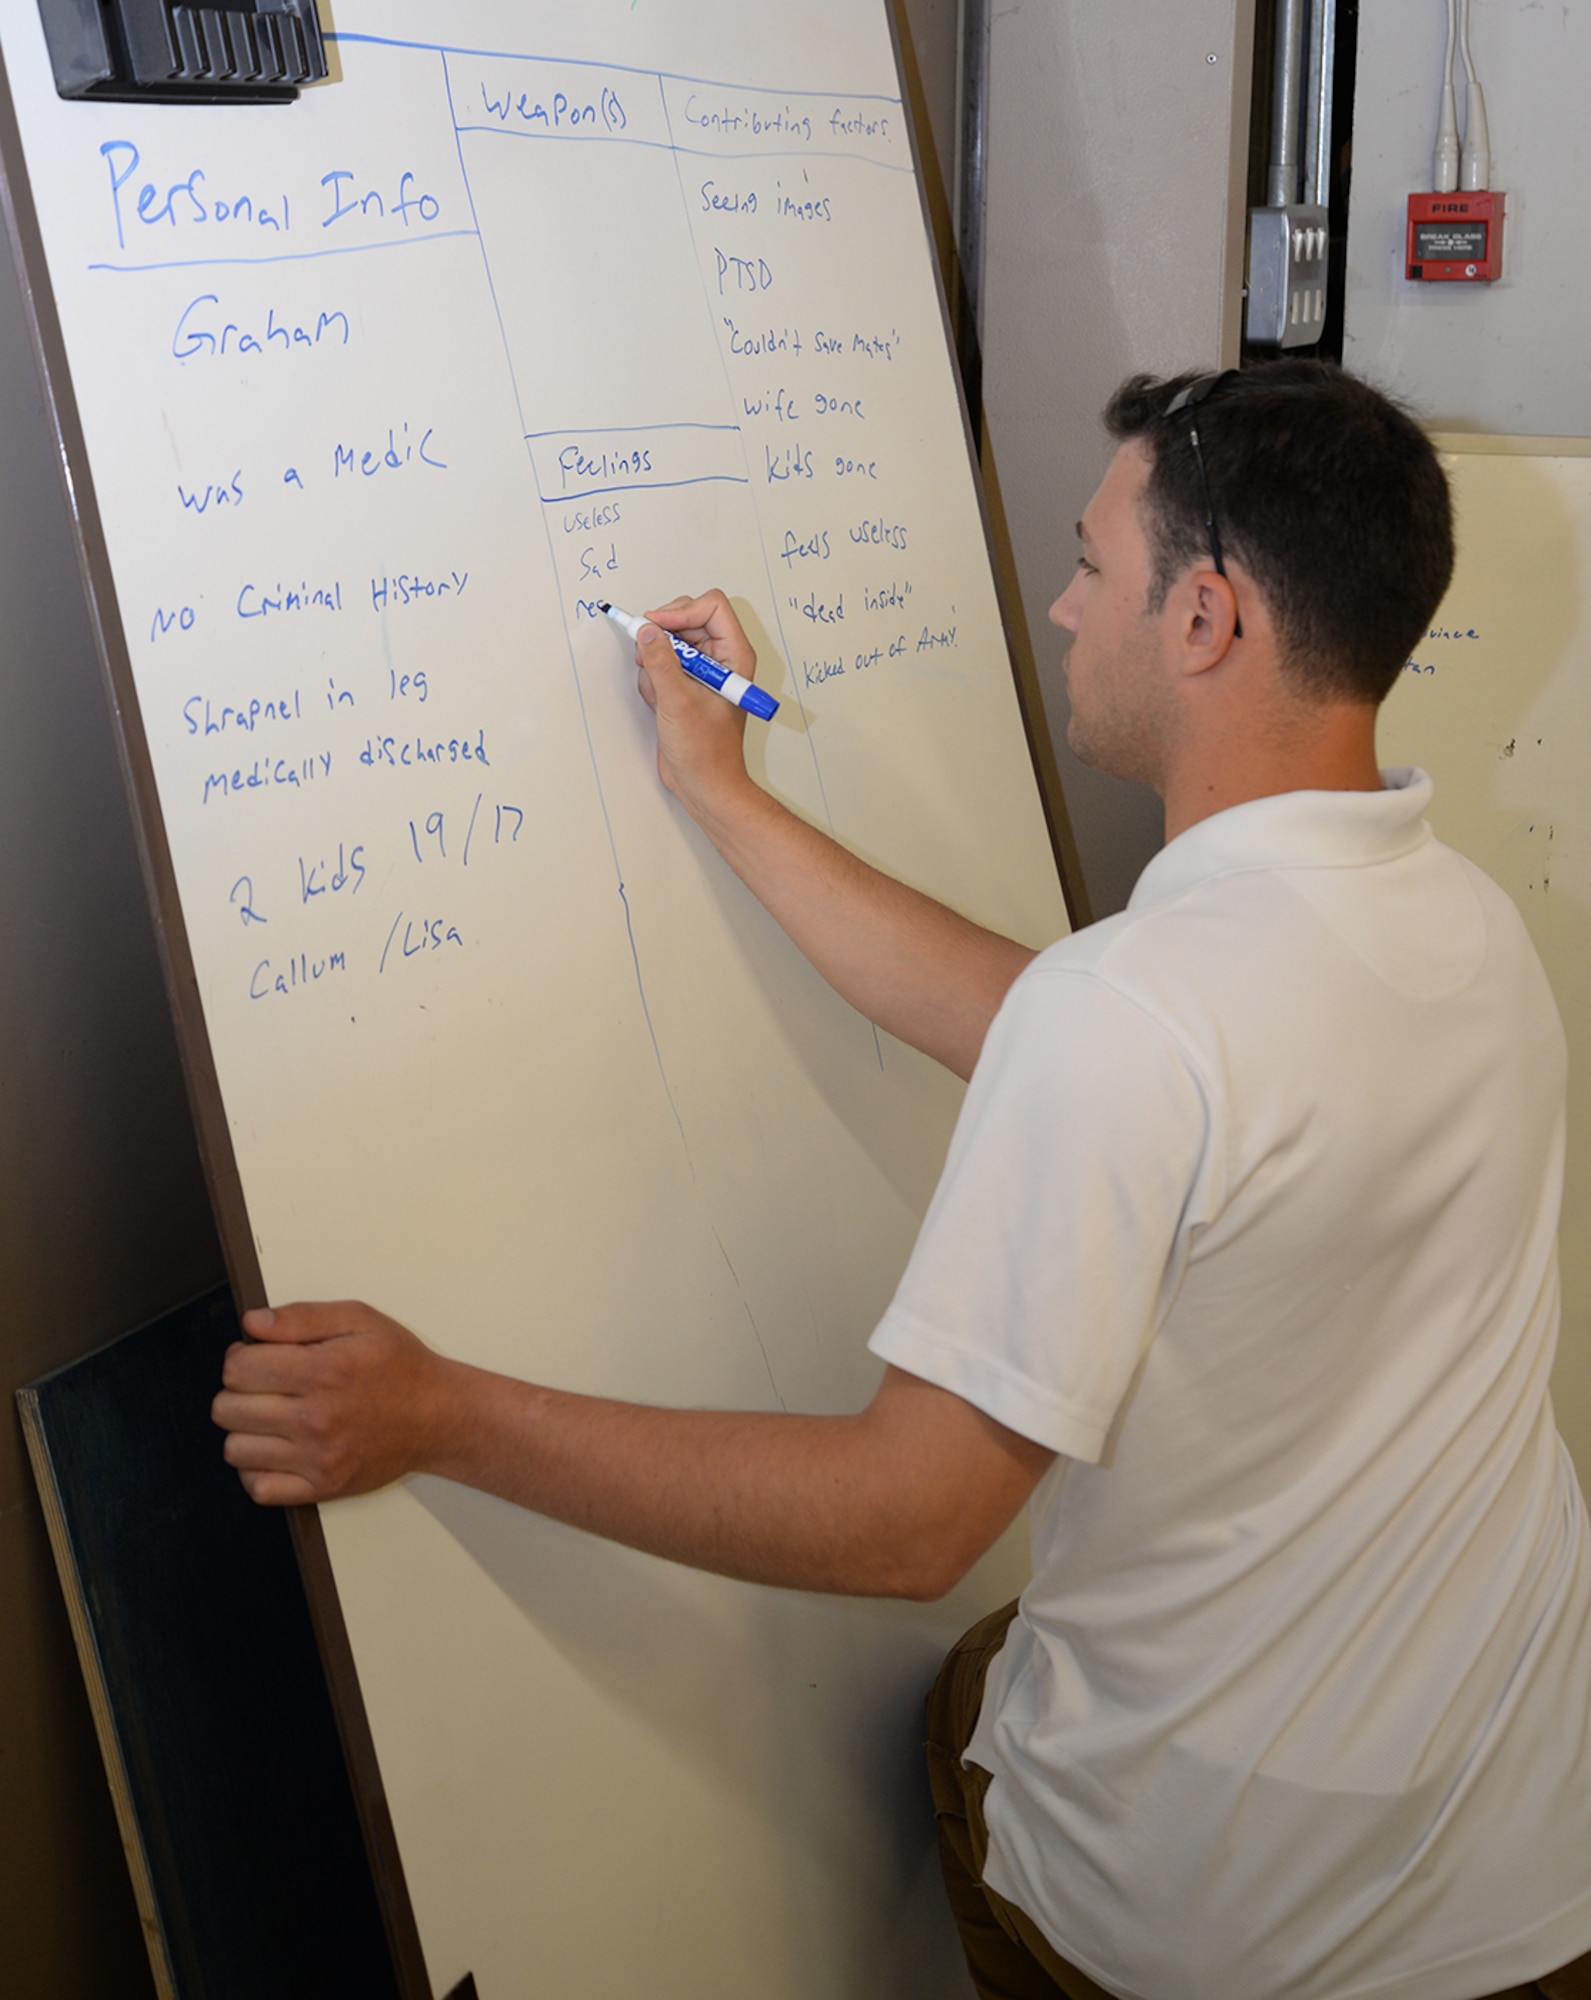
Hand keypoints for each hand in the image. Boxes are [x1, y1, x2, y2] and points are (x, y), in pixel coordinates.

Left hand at [211, 1300, 455, 1505]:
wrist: (439, 1416)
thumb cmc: (401, 1366)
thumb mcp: (360, 1320)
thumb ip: (302, 1317)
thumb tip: (252, 1323)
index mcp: (323, 1371)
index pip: (237, 1369)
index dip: (239, 1357)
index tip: (256, 1357)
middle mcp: (317, 1418)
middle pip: (226, 1409)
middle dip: (237, 1392)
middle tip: (263, 1386)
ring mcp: (318, 1458)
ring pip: (235, 1450)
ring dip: (244, 1430)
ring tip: (270, 1417)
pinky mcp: (323, 1487)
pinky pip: (259, 1489)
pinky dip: (256, 1470)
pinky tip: (275, 1449)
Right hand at [634, 589, 762, 823]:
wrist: (703, 784)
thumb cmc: (706, 751)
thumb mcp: (678, 701)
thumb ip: (660, 662)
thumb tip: (646, 631)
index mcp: (734, 655)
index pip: (711, 606)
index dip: (681, 611)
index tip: (656, 627)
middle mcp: (720, 658)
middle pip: (687, 618)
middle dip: (663, 637)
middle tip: (648, 657)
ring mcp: (701, 671)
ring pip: (668, 641)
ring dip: (654, 663)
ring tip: (660, 694)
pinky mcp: (684, 684)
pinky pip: (660, 663)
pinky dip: (652, 680)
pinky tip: (658, 705)